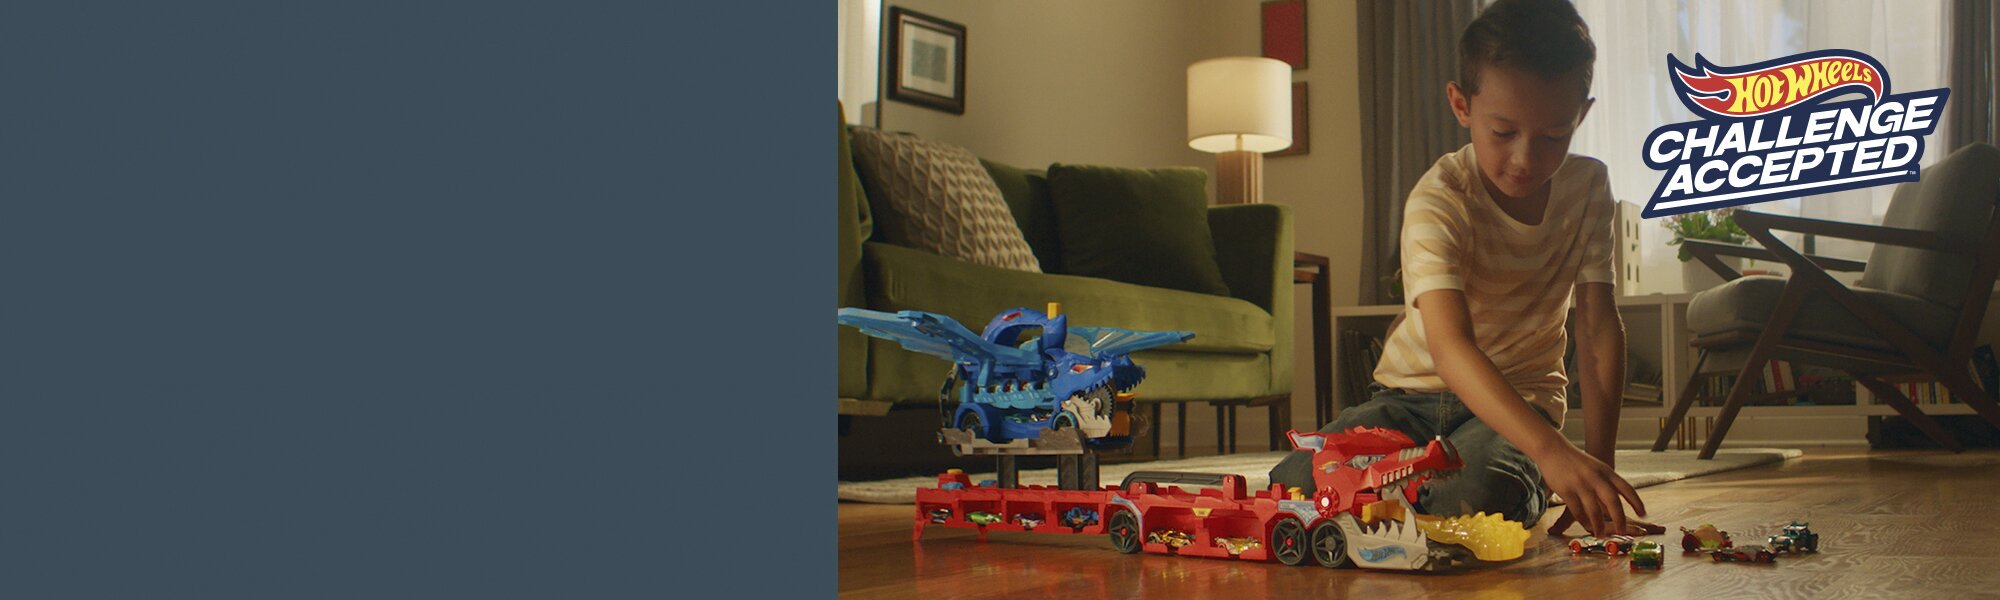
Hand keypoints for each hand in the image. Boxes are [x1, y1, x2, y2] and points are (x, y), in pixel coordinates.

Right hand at [1531, 443, 1646, 537]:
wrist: (1553, 449)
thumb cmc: (1576, 461)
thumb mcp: (1596, 467)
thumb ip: (1607, 483)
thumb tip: (1615, 503)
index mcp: (1606, 471)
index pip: (1627, 488)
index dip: (1636, 502)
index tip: (1643, 514)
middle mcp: (1596, 478)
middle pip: (1613, 502)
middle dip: (1619, 519)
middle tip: (1623, 531)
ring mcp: (1581, 484)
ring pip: (1594, 510)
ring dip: (1599, 525)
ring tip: (1601, 534)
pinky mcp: (1566, 490)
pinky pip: (1578, 511)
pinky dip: (1583, 521)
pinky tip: (1586, 526)